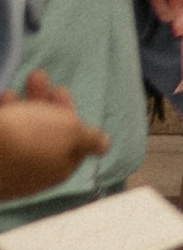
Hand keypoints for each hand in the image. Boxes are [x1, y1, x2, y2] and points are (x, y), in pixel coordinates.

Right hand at [0, 74, 108, 201]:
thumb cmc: (28, 139)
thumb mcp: (69, 134)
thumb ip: (88, 139)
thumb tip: (104, 146)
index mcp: (57, 170)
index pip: (70, 143)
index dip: (68, 114)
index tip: (60, 90)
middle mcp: (31, 173)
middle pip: (42, 134)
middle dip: (42, 102)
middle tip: (38, 76)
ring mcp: (6, 169)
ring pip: (17, 134)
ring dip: (19, 106)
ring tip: (12, 89)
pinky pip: (1, 137)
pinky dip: (3, 116)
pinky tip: (0, 100)